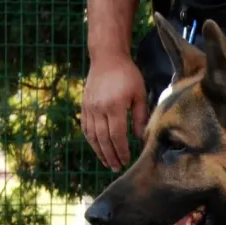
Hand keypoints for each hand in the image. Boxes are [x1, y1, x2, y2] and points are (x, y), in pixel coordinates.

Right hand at [81, 53, 147, 170]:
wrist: (106, 57)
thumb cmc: (128, 75)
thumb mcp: (139, 94)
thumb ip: (141, 117)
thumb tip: (141, 139)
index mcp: (114, 106)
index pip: (117, 135)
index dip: (122, 150)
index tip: (127, 161)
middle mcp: (99, 108)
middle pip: (104, 139)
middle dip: (111, 156)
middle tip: (118, 168)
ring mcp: (89, 107)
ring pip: (93, 136)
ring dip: (100, 152)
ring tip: (108, 163)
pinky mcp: (84, 105)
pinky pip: (86, 128)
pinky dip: (91, 141)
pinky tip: (98, 149)